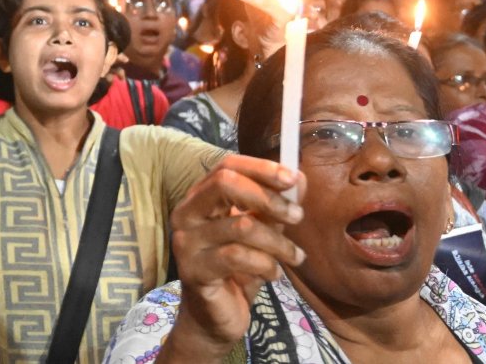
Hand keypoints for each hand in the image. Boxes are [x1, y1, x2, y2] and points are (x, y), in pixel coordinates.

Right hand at [168, 156, 304, 352]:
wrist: (214, 318)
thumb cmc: (236, 270)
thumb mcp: (260, 233)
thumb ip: (274, 206)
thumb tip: (299, 180)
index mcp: (200, 198)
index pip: (226, 166)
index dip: (261, 168)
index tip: (293, 178)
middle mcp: (186, 213)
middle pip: (225, 183)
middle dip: (269, 198)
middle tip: (297, 216)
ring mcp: (186, 241)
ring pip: (242, 225)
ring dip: (278, 242)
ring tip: (295, 257)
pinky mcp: (194, 269)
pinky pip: (238, 257)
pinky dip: (266, 265)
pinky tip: (273, 275)